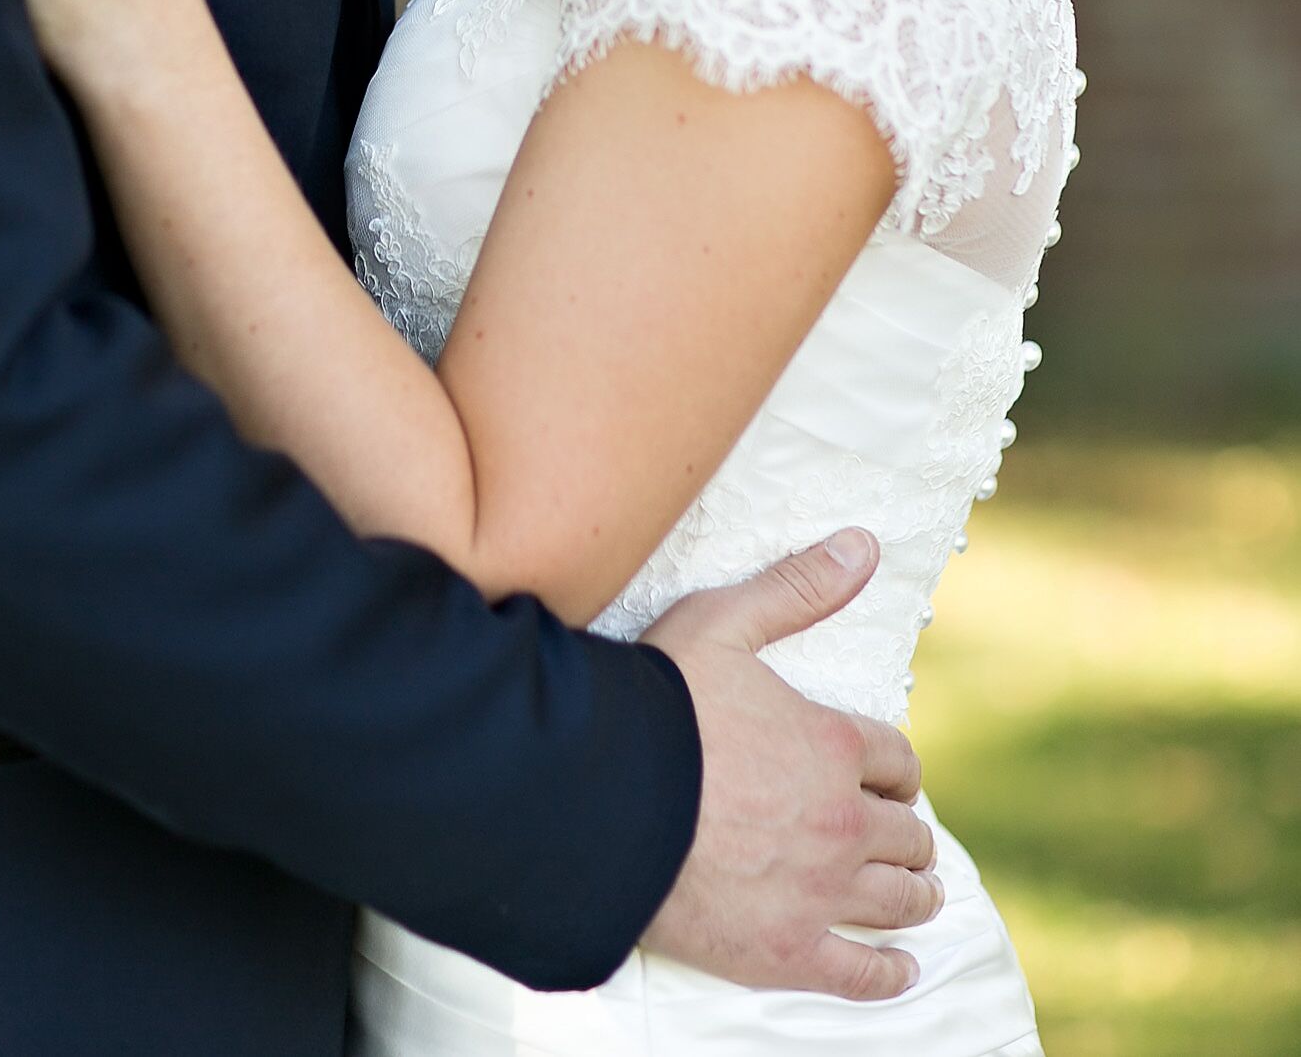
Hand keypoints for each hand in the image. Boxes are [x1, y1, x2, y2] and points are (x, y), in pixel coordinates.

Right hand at [639, 529, 939, 1000]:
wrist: (600, 797)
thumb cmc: (658, 705)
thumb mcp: (724, 624)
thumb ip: (798, 587)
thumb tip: (865, 544)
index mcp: (831, 744)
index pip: (897, 760)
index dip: (897, 767)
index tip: (892, 777)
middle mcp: (841, 820)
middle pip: (905, 833)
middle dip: (907, 831)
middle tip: (903, 837)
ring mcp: (818, 892)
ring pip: (897, 899)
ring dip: (915, 893)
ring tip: (917, 893)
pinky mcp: (787, 950)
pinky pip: (861, 973)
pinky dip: (889, 972)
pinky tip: (901, 968)